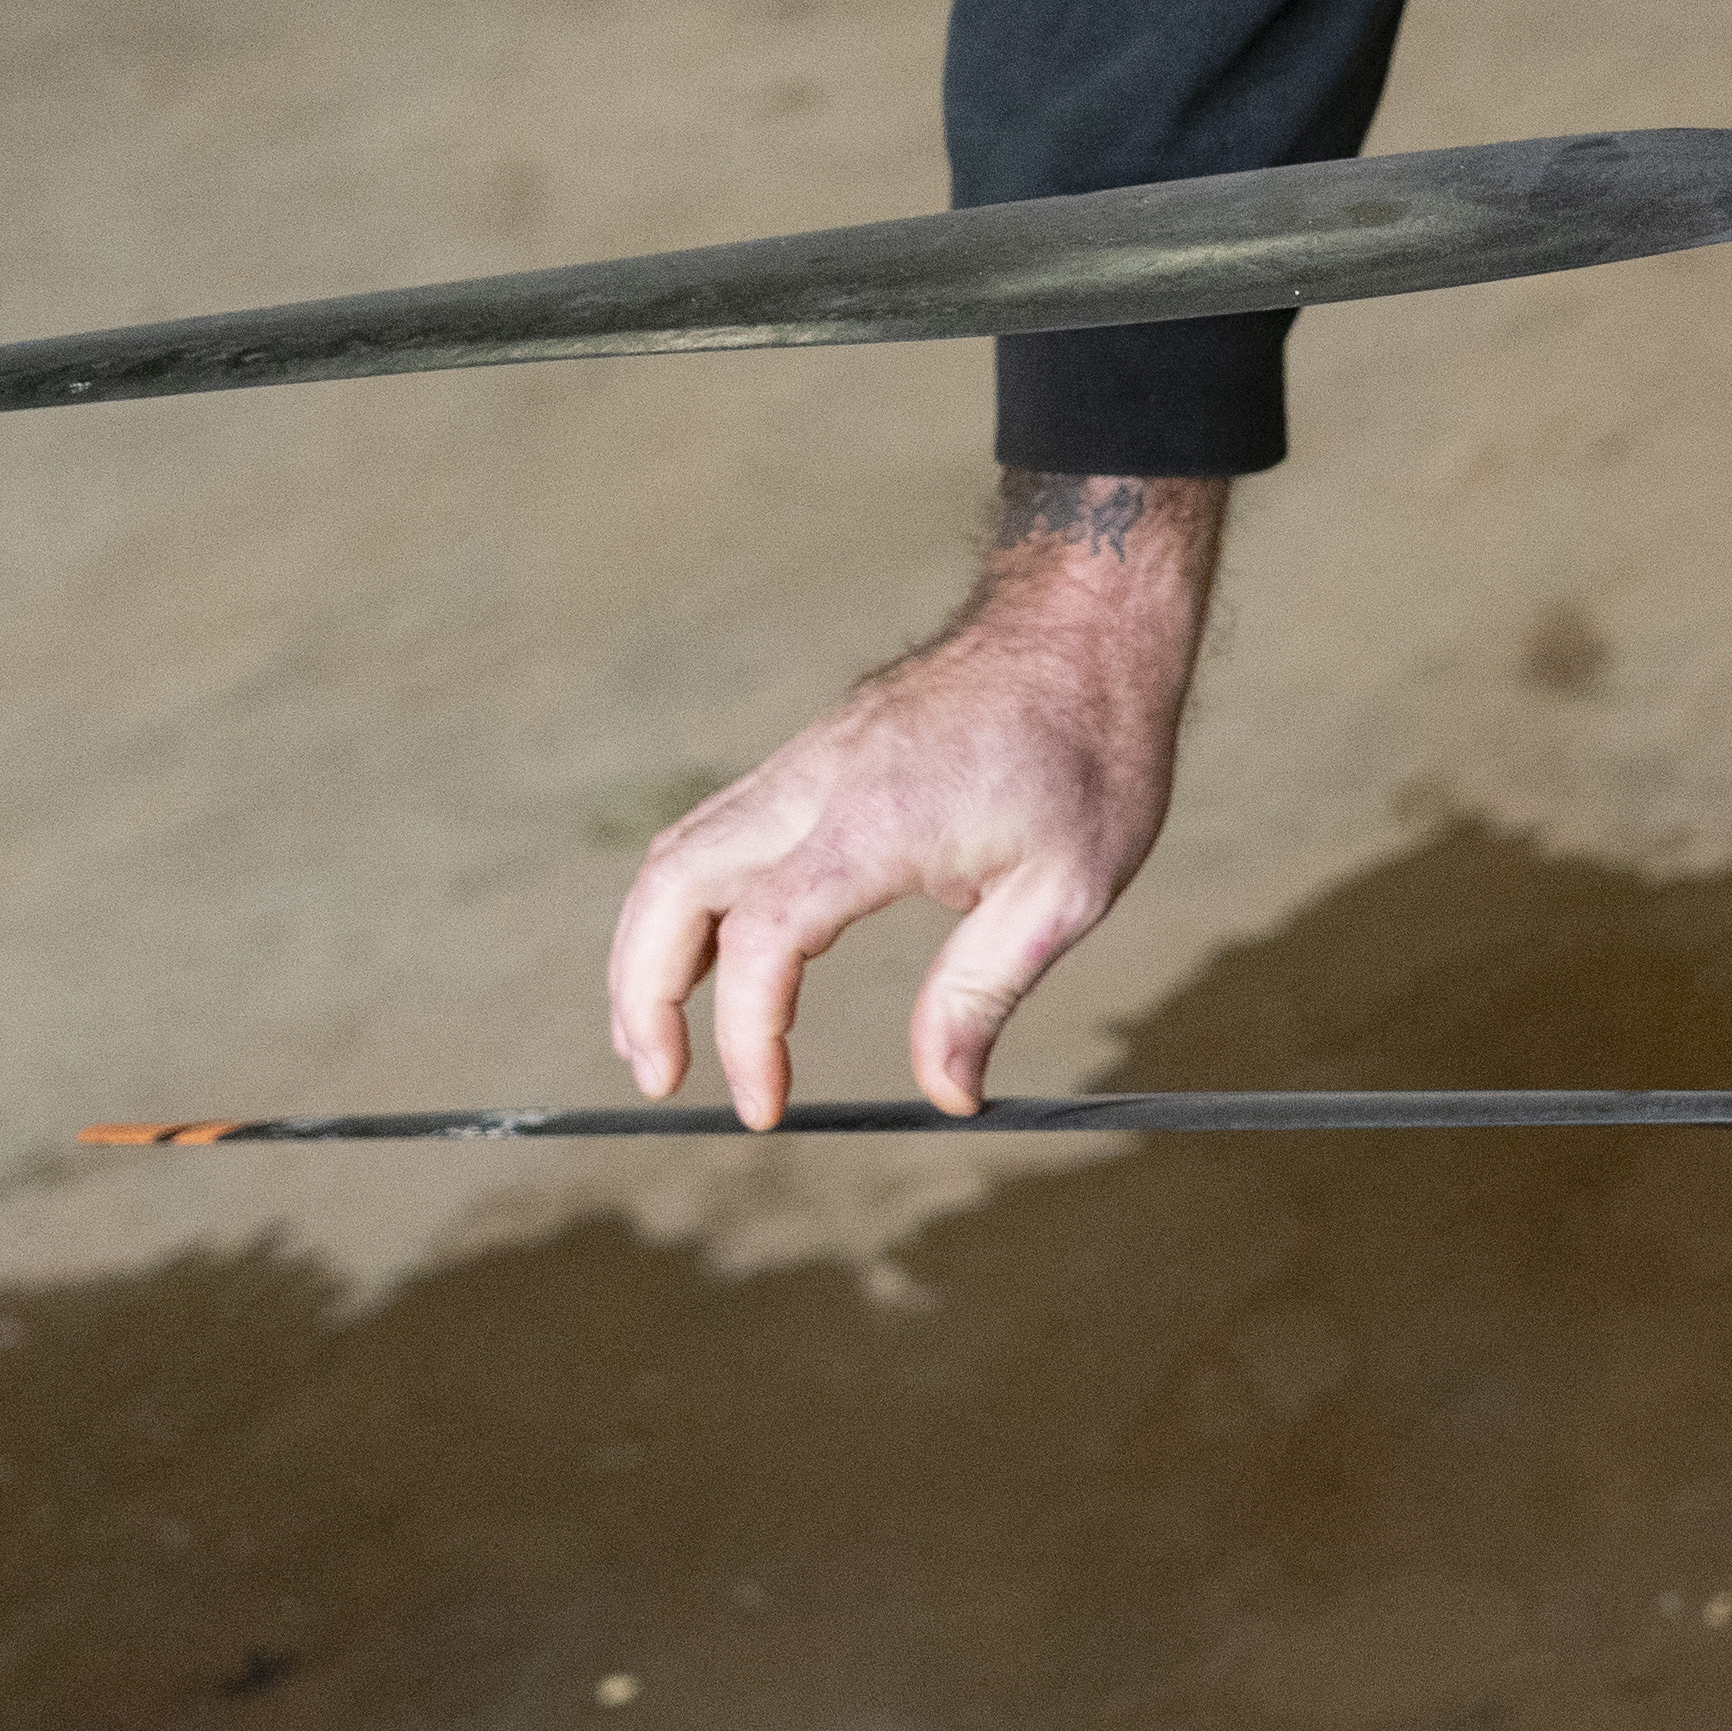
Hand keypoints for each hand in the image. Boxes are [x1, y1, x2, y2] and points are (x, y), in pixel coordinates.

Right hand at [606, 473, 1228, 1125]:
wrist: (1087, 621)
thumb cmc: (1090, 748)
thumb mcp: (1066, 888)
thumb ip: (984, 992)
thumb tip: (946, 1095)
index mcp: (874, 823)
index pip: (762, 942)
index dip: (747, 1037)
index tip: (765, 1110)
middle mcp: (816, 783)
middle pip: (672, 885)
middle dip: (641, 991)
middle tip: (659, 1080)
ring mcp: (807, 761)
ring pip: (679, 850)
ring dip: (648, 945)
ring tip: (658, 1035)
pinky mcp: (815, 754)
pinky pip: (719, 828)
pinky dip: (689, 900)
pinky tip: (711, 955)